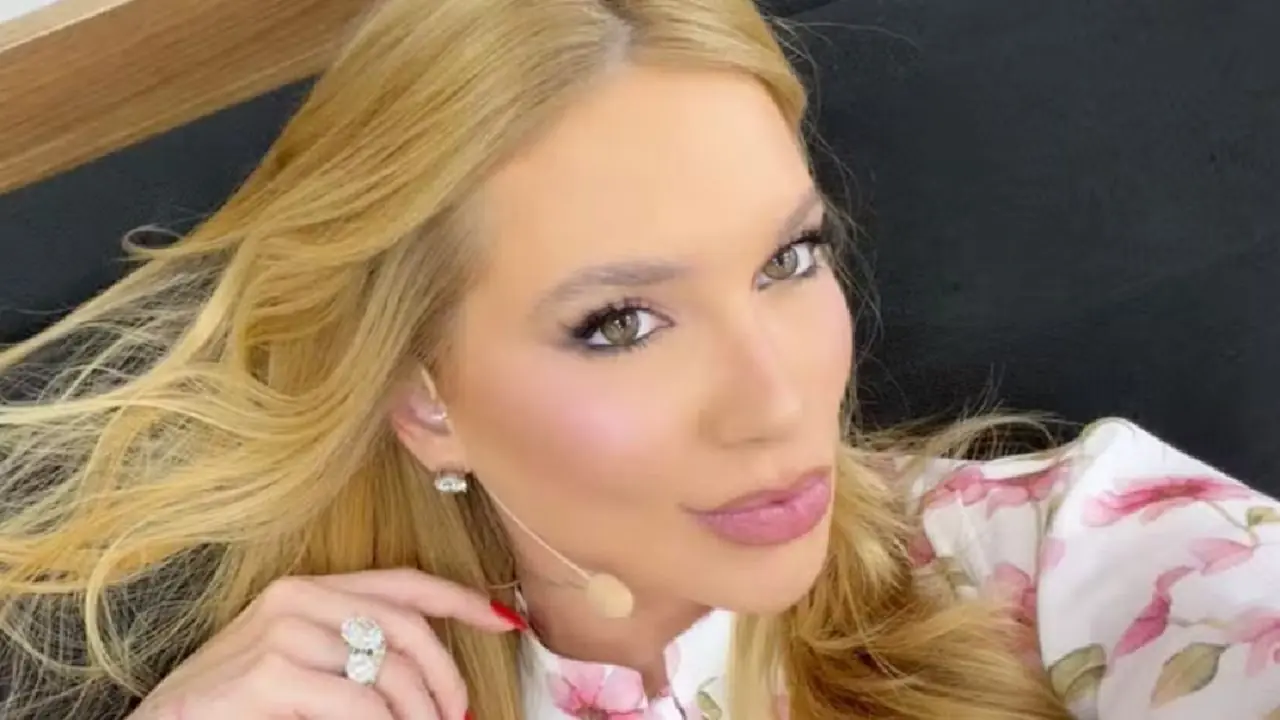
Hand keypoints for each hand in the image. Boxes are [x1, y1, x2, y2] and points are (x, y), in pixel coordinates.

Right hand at [128, 568, 522, 719]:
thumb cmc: (235, 706)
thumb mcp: (301, 665)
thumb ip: (354, 653)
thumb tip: (429, 678)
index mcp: (308, 589)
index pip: (402, 584)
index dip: (461, 600)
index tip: (504, 621)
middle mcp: (297, 599)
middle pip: (408, 628)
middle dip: (447, 677)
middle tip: (459, 717)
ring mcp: (280, 634)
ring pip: (389, 673)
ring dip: (419, 715)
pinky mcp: (267, 676)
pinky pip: (358, 705)